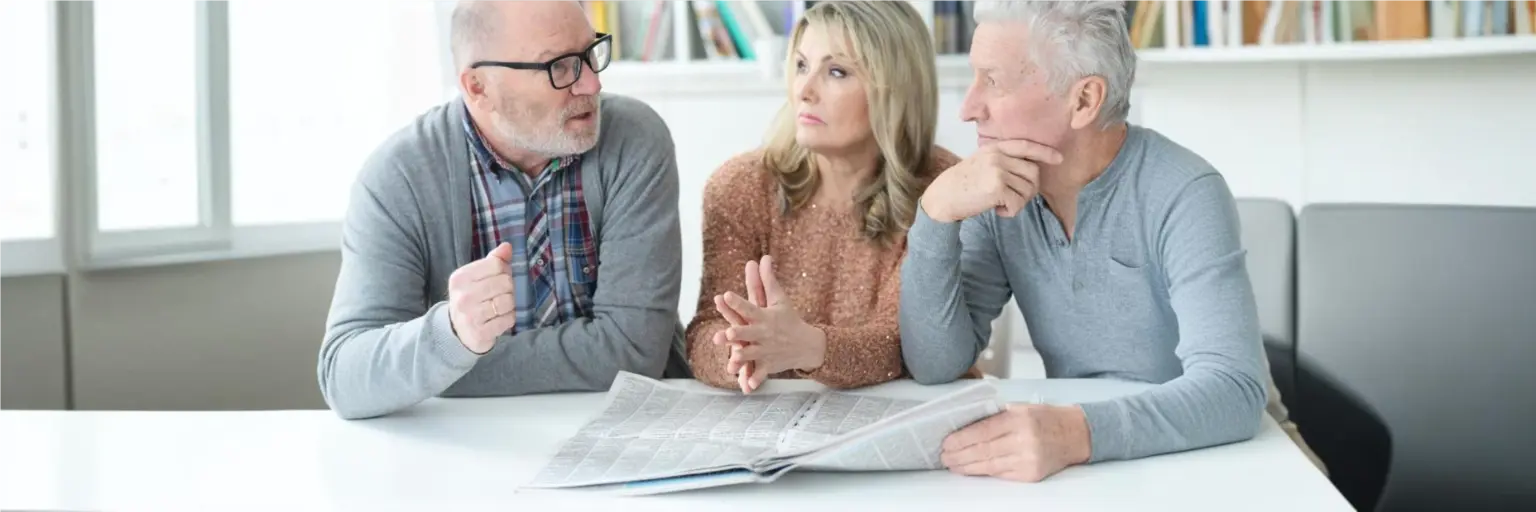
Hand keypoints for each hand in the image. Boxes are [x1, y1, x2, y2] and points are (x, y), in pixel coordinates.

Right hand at [447, 242, 515, 354]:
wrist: (457, 331)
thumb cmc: (471, 299)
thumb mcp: (476, 277)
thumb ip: (493, 261)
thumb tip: (507, 247)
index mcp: (460, 278)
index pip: (496, 265)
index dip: (504, 270)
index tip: (499, 277)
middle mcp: (463, 296)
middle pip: (505, 282)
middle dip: (509, 288)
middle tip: (500, 294)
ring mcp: (470, 316)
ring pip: (508, 301)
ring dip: (510, 304)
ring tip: (500, 307)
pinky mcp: (480, 333)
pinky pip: (508, 319)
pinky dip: (509, 318)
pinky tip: (498, 319)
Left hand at [712, 255, 825, 392]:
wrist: (808, 345)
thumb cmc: (789, 319)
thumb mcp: (779, 300)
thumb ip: (768, 280)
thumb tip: (763, 257)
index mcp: (765, 317)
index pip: (750, 307)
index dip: (737, 302)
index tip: (725, 295)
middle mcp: (765, 334)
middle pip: (749, 333)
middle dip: (739, 333)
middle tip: (728, 332)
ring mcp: (767, 351)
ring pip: (752, 355)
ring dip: (742, 358)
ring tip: (731, 361)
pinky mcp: (770, 365)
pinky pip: (761, 373)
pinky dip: (755, 380)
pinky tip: (747, 387)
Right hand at [921, 139, 1062, 222]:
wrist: (943, 198)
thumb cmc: (962, 185)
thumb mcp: (980, 163)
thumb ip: (1002, 161)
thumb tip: (1029, 170)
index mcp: (994, 149)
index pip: (1026, 146)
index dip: (1044, 152)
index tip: (1058, 158)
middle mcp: (998, 157)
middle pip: (1033, 172)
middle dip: (1030, 189)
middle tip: (1015, 199)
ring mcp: (998, 171)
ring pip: (1028, 190)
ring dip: (1019, 202)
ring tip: (1002, 205)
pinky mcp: (997, 188)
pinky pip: (1018, 203)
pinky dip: (1011, 211)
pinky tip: (998, 211)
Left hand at [940, 403, 1091, 482]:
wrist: (1075, 435)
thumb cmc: (1046, 419)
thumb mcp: (1021, 408)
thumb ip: (996, 416)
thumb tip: (965, 427)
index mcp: (1019, 418)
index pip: (982, 431)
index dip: (961, 439)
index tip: (947, 443)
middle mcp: (1024, 439)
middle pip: (983, 450)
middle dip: (959, 455)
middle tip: (944, 457)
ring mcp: (1028, 459)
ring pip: (989, 465)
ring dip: (967, 466)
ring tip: (953, 465)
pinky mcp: (1031, 474)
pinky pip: (1001, 474)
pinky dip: (984, 471)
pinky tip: (972, 469)